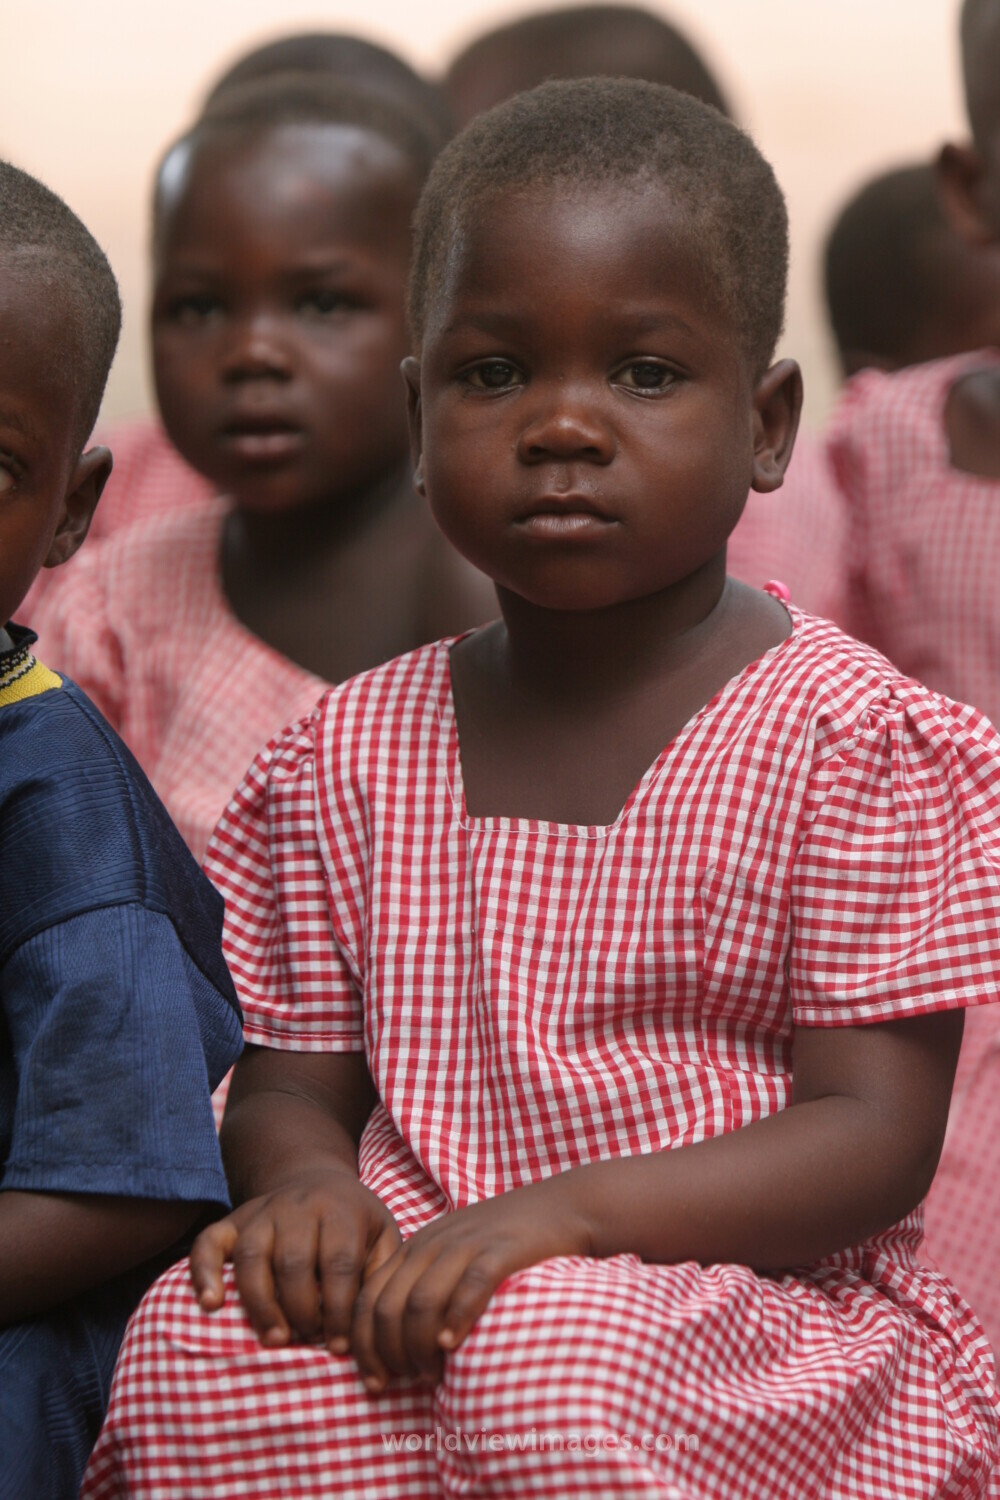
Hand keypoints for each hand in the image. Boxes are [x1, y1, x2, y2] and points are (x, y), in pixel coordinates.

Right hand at [189, 1167, 400, 1350]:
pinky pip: (208, 1242)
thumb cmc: (354, 1222)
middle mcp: (298, 1206)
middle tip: (308, 1341)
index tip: (340, 1344)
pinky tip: (211, 1304)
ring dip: (260, 1303)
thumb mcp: (381, 1236)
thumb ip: (380, 1273)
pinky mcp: (233, 1221)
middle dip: (301, 1310)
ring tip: (275, 1338)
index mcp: (339, 1210)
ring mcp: (262, 1212)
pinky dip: (204, 1272)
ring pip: (252, 1256)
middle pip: (294, 1262)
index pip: (338, 1263)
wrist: (317, 1179)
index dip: (338, 1309)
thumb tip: (374, 1326)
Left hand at [350, 1182, 590, 1390]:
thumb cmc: (503, 1242)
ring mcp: (466, 1246)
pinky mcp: (501, 1252)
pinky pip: (469, 1287)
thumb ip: (424, 1284)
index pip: (368, 1298)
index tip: (375, 1381)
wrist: (560, 1206)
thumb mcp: (452, 1255)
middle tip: (410, 1380)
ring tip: (433, 1374)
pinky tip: (452, 1345)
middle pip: (388, 1307)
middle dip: (390, 1354)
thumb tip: (396, 1344)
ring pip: (421, 1302)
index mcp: (415, 1247)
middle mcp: (433, 1244)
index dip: (364, 1346)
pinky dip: (456, 1319)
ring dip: (419, 1347)